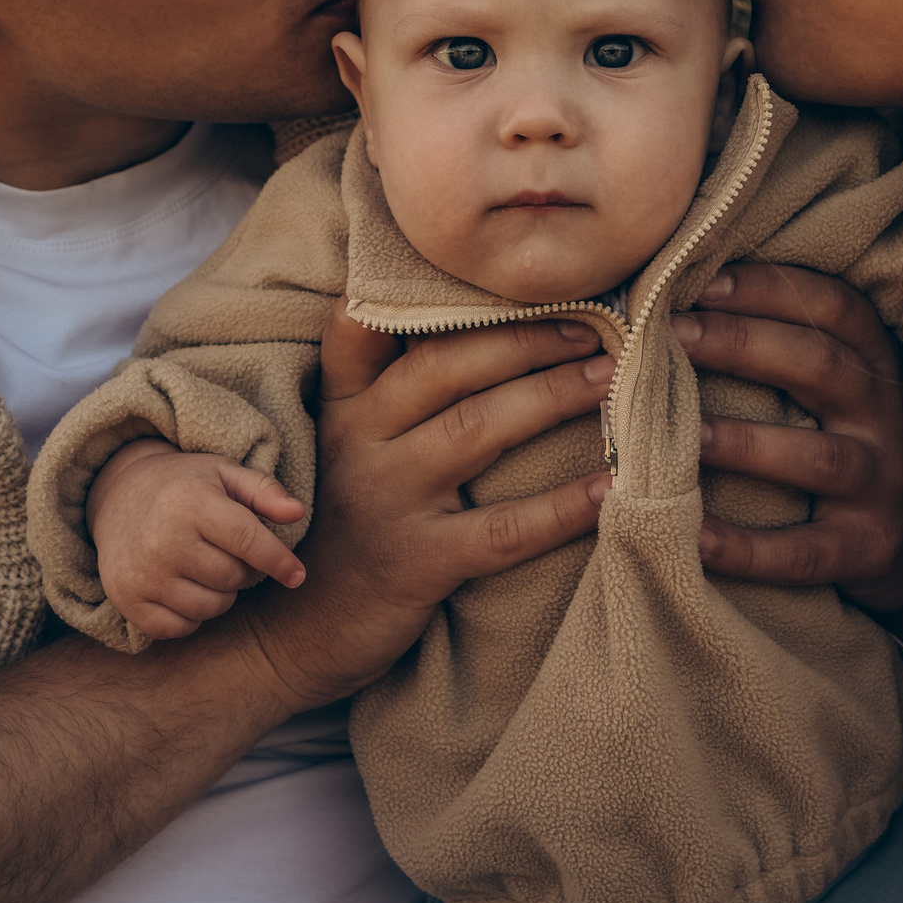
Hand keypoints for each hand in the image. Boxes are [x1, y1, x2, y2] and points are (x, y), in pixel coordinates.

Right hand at [83, 442, 308, 640]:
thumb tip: (297, 513)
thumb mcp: (224, 473)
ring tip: (205, 566)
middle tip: (226, 550)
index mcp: (191, 503)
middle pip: (232, 578)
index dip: (278, 560)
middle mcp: (163, 541)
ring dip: (220, 594)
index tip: (297, 575)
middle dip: (242, 569)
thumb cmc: (184, 485)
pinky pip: (181, 628)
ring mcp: (143, 575)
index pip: (247, 540)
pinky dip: (192, 615)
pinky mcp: (128, 600)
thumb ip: (264, 491)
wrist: (117, 495)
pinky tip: (185, 587)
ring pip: (211, 607)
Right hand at [225, 311, 613, 710]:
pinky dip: (562, 507)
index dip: (418, 290)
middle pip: (445, 366)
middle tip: (591, 324)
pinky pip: (503, 529)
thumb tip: (456, 322)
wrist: (293, 634)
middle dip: (523, 337)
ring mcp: (387, 502)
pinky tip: (609, 486)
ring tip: (608, 378)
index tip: (492, 268)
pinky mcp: (417, 563)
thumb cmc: (341, 524)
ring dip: (551, 396)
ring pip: (477, 429)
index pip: (362, 326)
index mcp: (341, 407)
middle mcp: (357, 443)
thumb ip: (382, 390)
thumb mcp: (342, 447)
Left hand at [678, 263, 902, 643]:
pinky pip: (802, 550)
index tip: (706, 281)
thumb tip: (685, 300)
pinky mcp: (865, 549)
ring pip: (816, 457)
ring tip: (679, 433)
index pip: (836, 308)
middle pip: (821, 367)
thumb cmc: (851, 446)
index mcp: (877, 366)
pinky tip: (692, 536)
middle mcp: (885, 418)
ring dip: (743, 442)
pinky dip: (746, 547)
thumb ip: (788, 347)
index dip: (773, 289)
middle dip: (742, 343)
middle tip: (672, 334)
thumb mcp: (841, 390)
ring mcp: (880, 485)